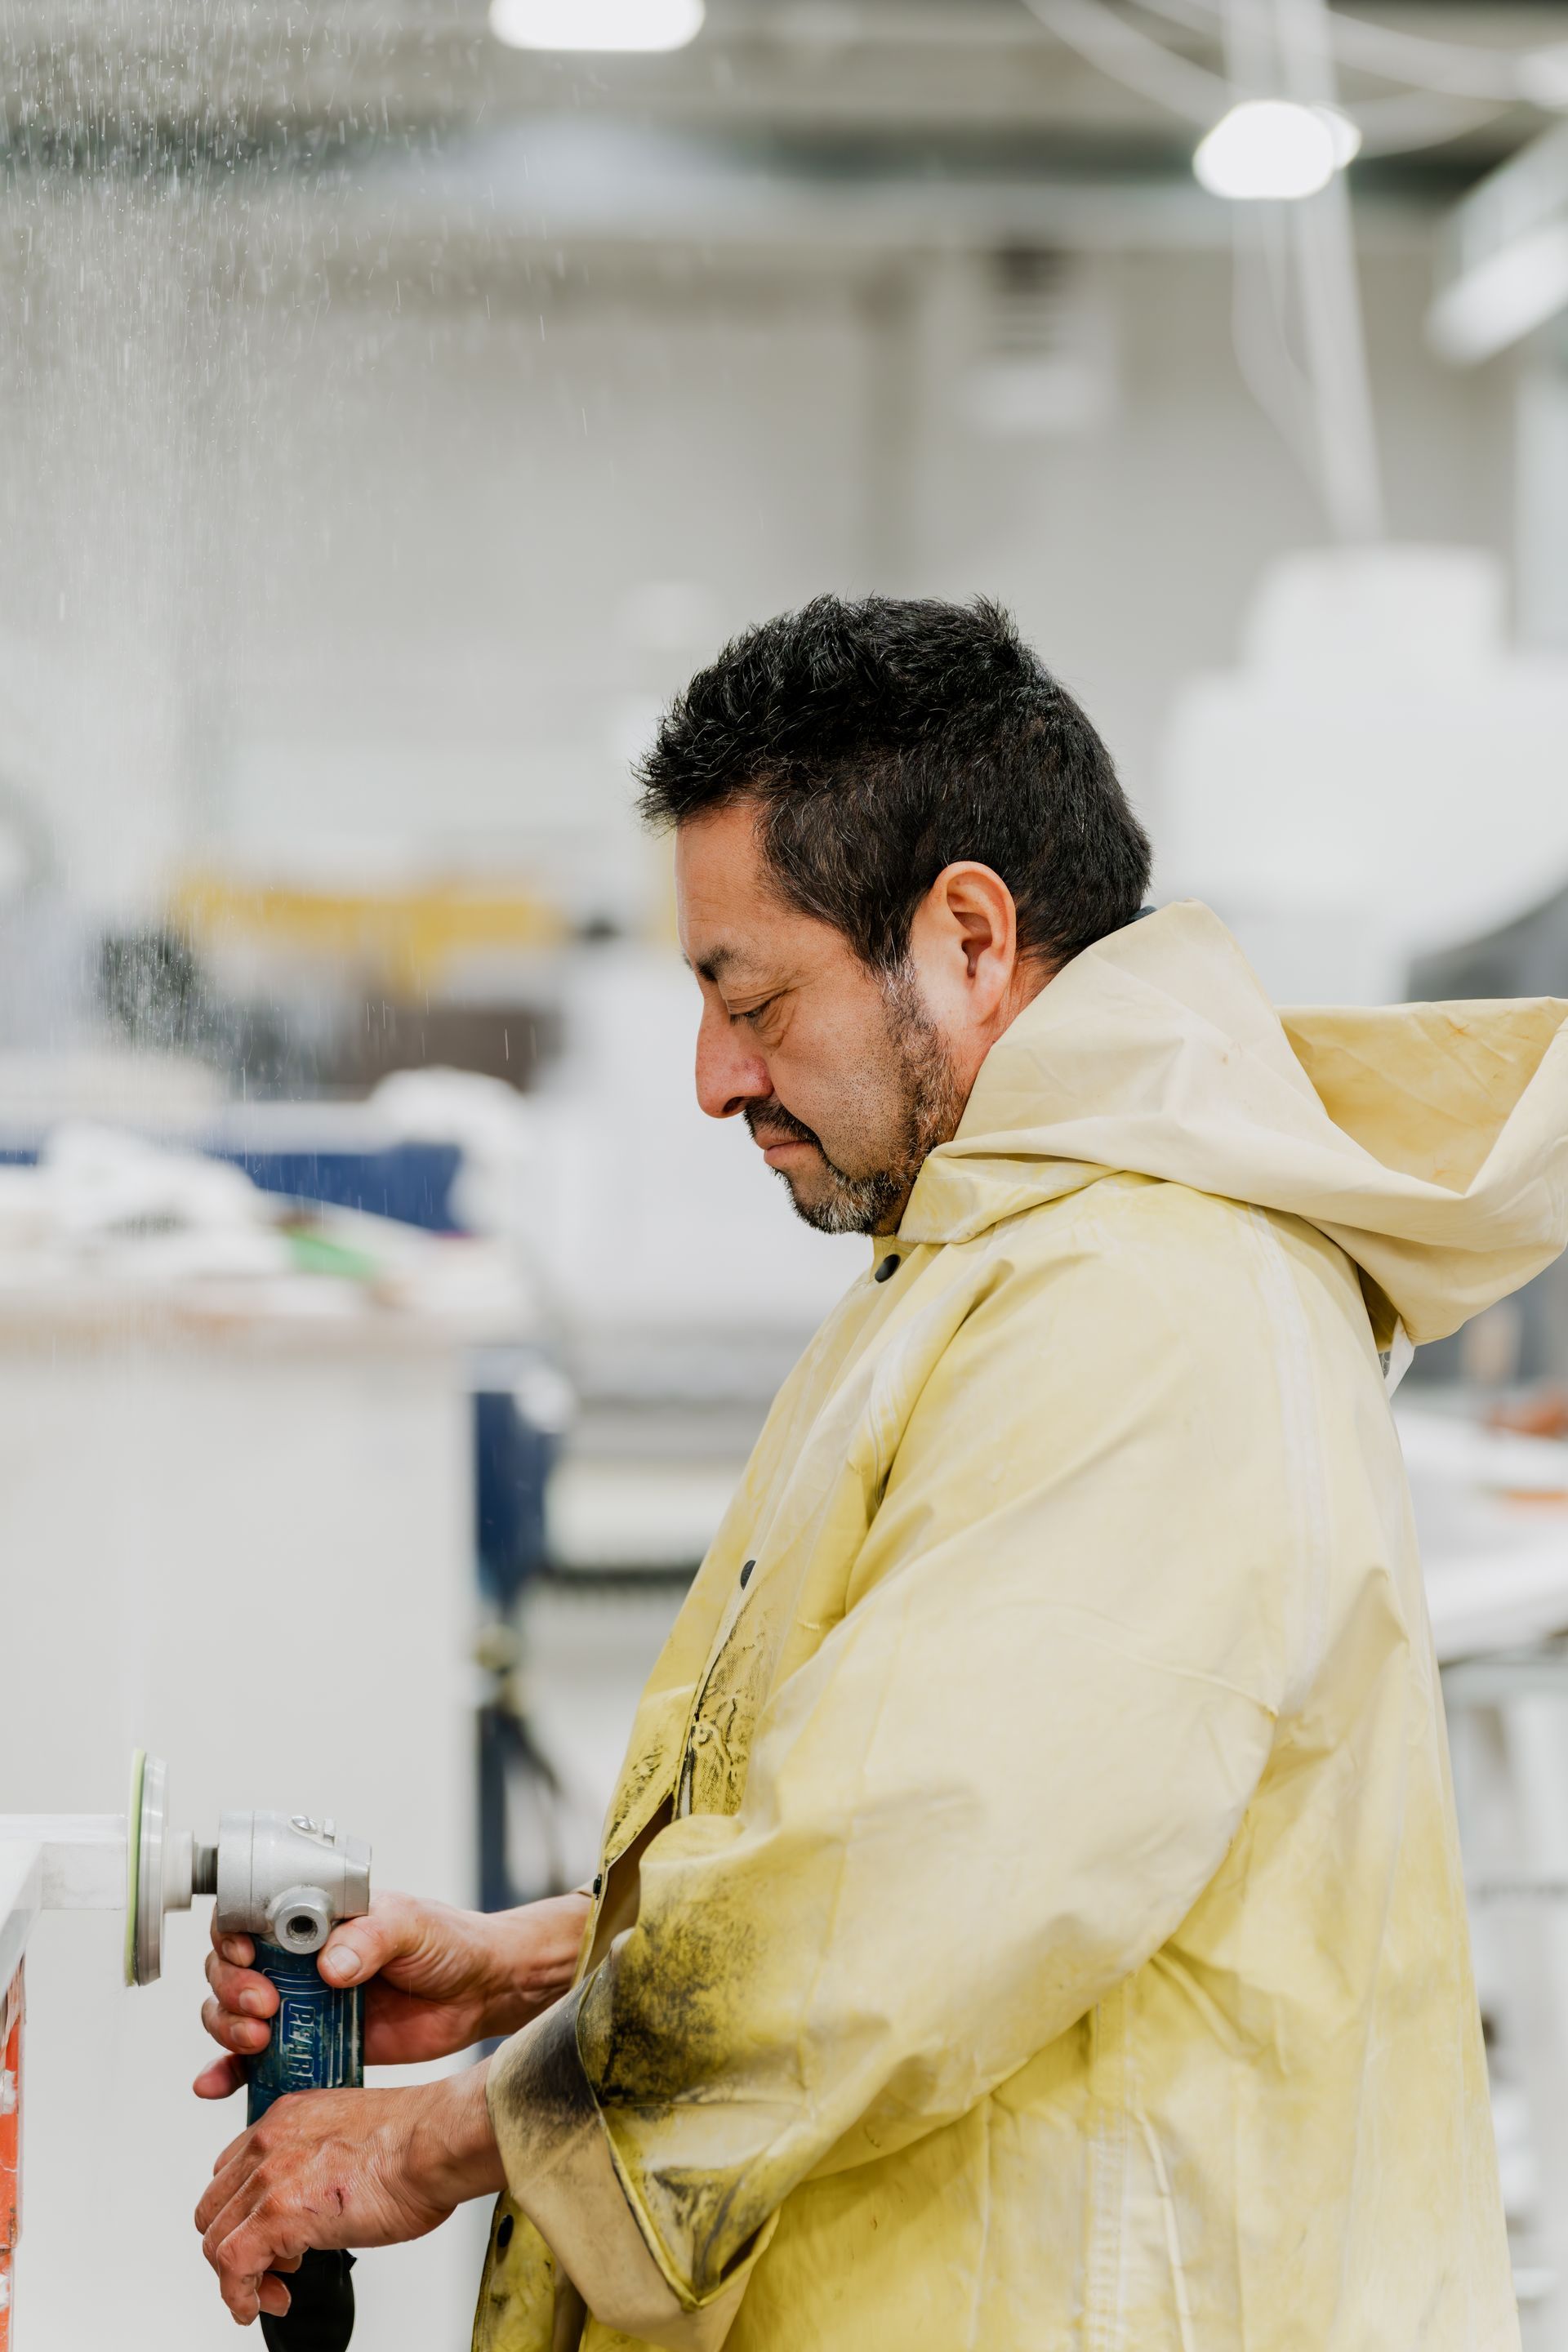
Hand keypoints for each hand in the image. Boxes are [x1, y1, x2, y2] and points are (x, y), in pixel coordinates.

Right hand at [194, 1889, 590, 2098]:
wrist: (481, 1991)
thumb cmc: (449, 1942)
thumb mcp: (413, 1926)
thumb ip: (372, 1937)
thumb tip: (330, 1964)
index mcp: (318, 1918)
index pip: (250, 1915)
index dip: (233, 1934)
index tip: (248, 1955)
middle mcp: (300, 1959)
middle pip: (231, 1967)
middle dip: (232, 1987)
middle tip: (264, 2006)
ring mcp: (303, 2003)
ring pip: (234, 2011)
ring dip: (228, 2026)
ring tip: (259, 2038)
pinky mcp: (312, 2044)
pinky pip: (256, 2059)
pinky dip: (228, 2070)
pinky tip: (215, 2083)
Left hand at [196, 2066, 504, 2323]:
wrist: (435, 2142)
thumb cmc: (417, 2141)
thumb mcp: (353, 2137)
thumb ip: (321, 2161)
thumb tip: (322, 2200)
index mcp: (288, 2118)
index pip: (234, 2171)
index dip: (245, 2212)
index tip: (268, 2237)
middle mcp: (269, 2141)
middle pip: (216, 2207)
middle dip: (235, 2245)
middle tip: (269, 2270)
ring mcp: (268, 2176)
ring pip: (216, 2238)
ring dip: (237, 2276)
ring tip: (271, 2293)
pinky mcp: (275, 2214)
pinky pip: (230, 2266)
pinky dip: (237, 2295)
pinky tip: (256, 2306)